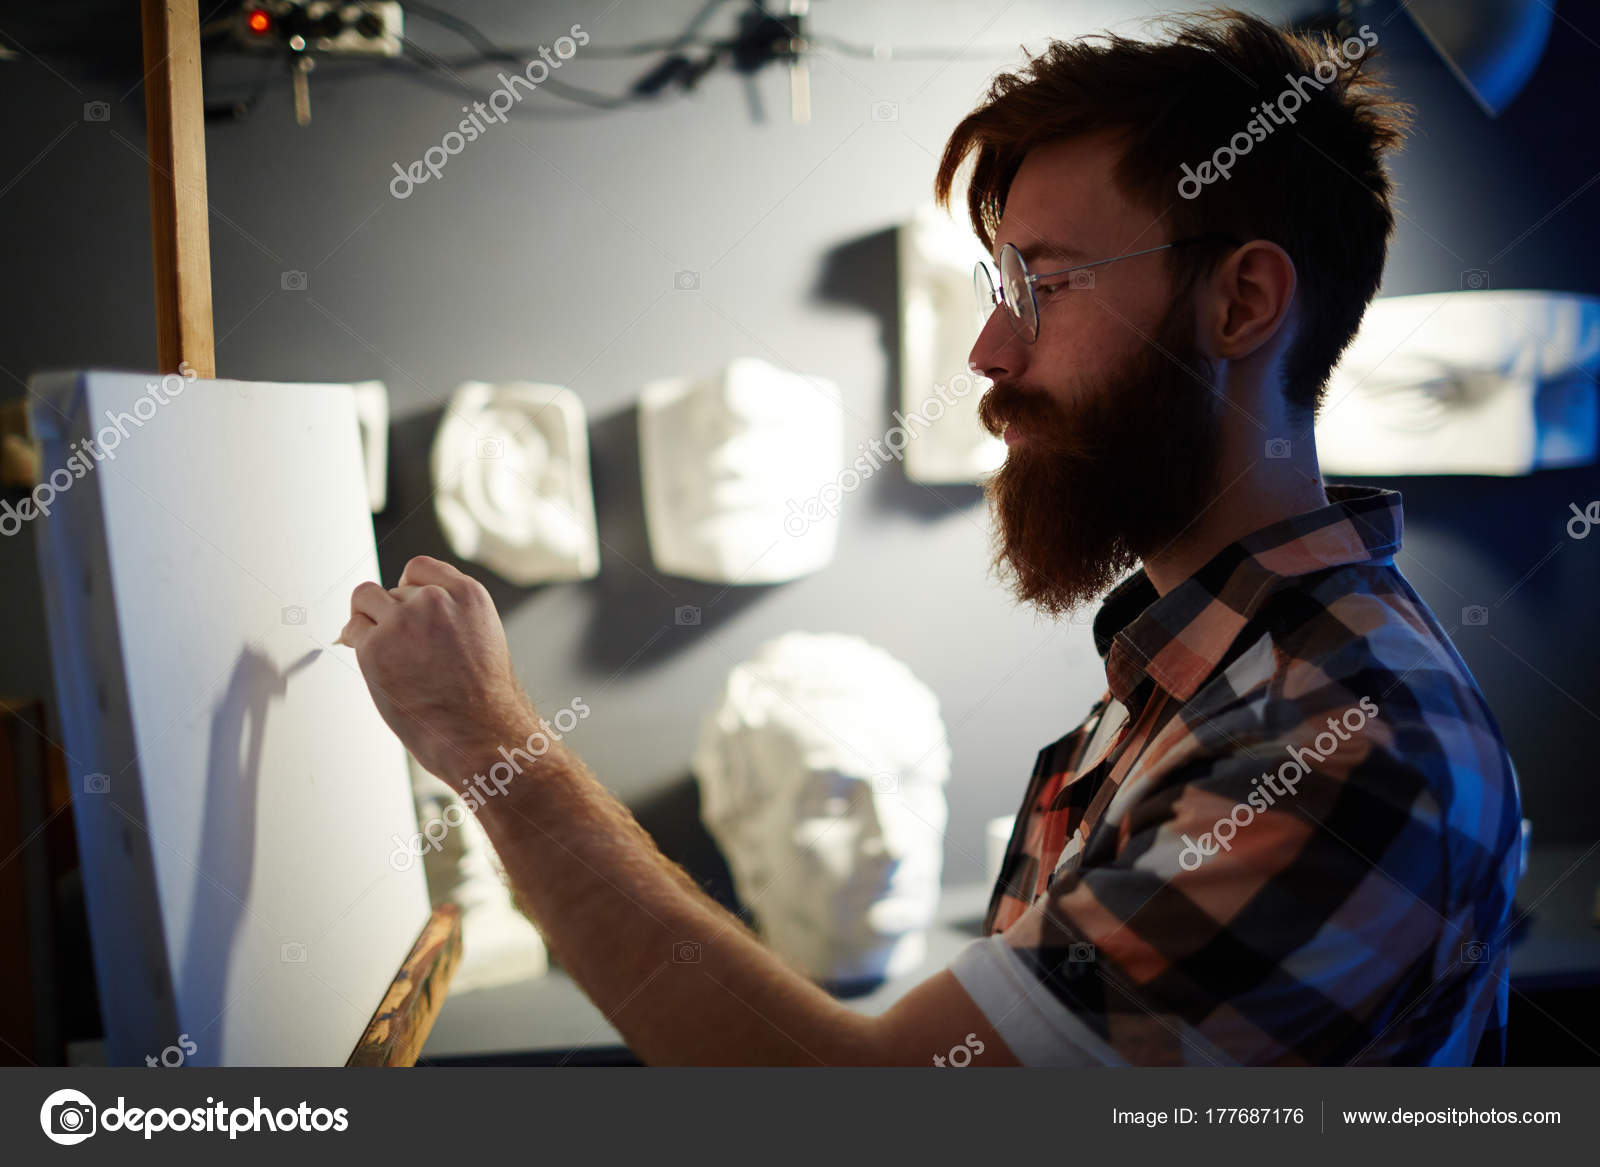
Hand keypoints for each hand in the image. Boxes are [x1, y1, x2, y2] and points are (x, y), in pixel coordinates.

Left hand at [339, 555, 532, 785]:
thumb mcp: (482, 637)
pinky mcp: (375, 647)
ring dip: (368, 619)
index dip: (408, 588)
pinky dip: (356, 642)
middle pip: (392, 589)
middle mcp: (434, 600)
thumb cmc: (482, 698)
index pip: (419, 569)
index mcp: (467, 595)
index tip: (406, 608)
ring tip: (383, 650)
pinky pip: (352, 630)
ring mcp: (402, 621)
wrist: (478, 733)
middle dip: (392, 615)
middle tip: (401, 650)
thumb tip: (404, 606)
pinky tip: (374, 663)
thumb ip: (451, 614)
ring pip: (365, 598)